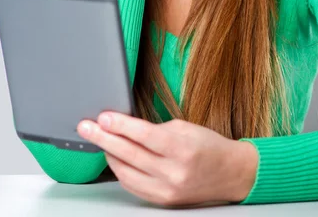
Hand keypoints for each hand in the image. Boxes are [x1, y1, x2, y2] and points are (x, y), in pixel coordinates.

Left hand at [76, 113, 258, 206]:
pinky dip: (120, 170)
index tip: (103, 117)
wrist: (230, 173)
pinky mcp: (162, 201)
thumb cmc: (208, 145)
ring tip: (98, 139)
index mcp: (182, 148)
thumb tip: (125, 127)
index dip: (120, 125)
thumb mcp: (185, 128)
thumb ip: (155, 129)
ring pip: (126, 172)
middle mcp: (173, 172)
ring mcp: (166, 190)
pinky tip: (113, 158)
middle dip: (104, 138)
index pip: (143, 135)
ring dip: (108, 154)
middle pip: (129, 154)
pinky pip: (132, 185)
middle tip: (87, 127)